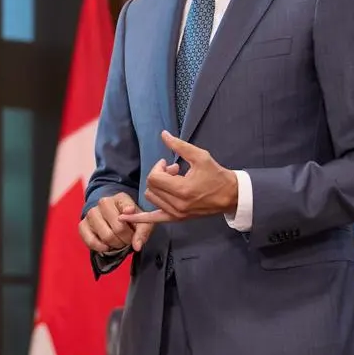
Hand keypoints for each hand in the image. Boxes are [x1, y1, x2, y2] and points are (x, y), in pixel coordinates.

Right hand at [79, 191, 155, 255]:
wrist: (111, 217)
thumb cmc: (129, 219)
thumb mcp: (141, 221)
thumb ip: (142, 232)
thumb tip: (137, 246)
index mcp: (120, 198)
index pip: (127, 207)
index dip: (131, 217)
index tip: (131, 217)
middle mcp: (103, 203)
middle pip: (119, 228)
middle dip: (127, 239)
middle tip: (128, 240)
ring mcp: (91, 213)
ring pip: (106, 236)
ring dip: (116, 245)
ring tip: (119, 242)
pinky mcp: (82, 225)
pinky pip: (91, 241)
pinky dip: (101, 248)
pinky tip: (107, 246)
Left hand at [122, 131, 238, 224]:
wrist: (230, 196)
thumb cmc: (216, 175)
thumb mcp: (200, 156)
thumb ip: (179, 146)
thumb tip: (163, 134)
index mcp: (182, 190)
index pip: (155, 178)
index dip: (158, 167)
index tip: (169, 164)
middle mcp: (177, 204)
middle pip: (151, 187)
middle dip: (158, 176)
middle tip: (173, 171)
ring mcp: (176, 214)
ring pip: (151, 198)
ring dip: (157, 187)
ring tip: (171, 182)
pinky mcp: (177, 219)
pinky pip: (153, 220)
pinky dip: (139, 219)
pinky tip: (124, 219)